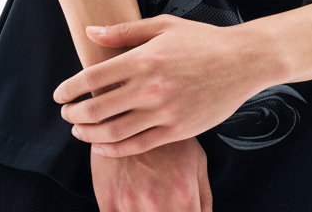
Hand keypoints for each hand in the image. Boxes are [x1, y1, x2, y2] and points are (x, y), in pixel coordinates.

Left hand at [53, 14, 268, 156]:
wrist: (241, 61)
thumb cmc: (203, 40)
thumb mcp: (164, 26)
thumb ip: (125, 31)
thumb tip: (91, 32)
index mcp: (144, 59)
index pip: (93, 78)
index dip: (70, 89)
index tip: (60, 95)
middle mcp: (150, 88)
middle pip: (97, 109)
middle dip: (74, 115)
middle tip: (66, 114)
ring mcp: (163, 112)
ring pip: (113, 132)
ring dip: (89, 135)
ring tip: (79, 131)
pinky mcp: (177, 130)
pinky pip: (137, 145)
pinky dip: (113, 149)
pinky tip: (102, 146)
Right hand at [91, 137, 211, 210]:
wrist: (127, 109)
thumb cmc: (165, 137)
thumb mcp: (196, 160)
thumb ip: (203, 197)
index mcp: (184, 196)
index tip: (183, 208)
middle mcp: (158, 204)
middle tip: (162, 201)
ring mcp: (130, 205)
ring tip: (148, 198)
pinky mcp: (108, 203)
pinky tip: (131, 205)